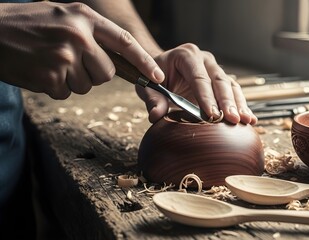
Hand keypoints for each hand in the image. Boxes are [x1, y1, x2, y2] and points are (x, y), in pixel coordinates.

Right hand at [0, 2, 163, 98]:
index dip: (144, 61)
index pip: (124, 41)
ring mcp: (64, 57)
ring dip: (70, 80)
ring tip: (48, 61)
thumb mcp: (61, 15)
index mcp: (83, 18)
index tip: (157, 76)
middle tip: (68, 61)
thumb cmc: (25, 24)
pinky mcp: (51, 77)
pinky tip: (39, 71)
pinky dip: (54, 87)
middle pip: (107, 73)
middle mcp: (78, 36)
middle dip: (92, 73)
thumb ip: (89, 32)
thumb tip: (116, 57)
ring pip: (87, 85)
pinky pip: (66, 93)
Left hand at [135, 43, 256, 124]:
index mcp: (186, 55)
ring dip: (239, 104)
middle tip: (233, 120)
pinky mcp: (221, 79)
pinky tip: (249, 119)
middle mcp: (204, 59)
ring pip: (231, 85)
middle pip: (219, 80)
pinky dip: (241, 105)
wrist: (161, 69)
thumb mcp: (147, 86)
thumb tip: (155, 116)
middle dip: (227, 102)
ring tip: (246, 121)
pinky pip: (234, 91)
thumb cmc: (153, 76)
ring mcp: (215, 67)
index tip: (212, 115)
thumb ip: (152, 100)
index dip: (206, 97)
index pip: (198, 77)